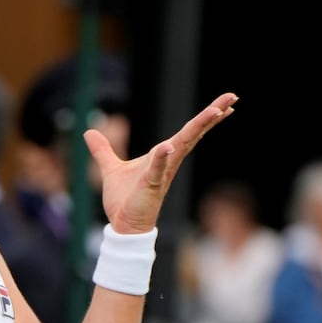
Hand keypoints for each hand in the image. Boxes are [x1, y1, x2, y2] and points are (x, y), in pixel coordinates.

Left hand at [84, 92, 237, 233]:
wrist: (122, 224)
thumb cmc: (125, 199)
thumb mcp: (110, 167)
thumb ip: (102, 150)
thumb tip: (89, 132)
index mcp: (162, 155)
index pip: (187, 132)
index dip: (205, 117)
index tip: (227, 103)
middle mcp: (168, 161)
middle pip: (193, 133)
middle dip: (212, 115)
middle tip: (232, 97)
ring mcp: (162, 173)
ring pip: (182, 146)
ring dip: (198, 128)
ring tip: (216, 112)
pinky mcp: (151, 185)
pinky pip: (157, 168)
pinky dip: (162, 157)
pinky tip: (168, 146)